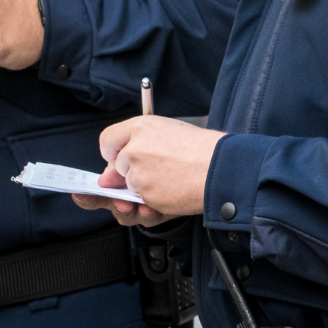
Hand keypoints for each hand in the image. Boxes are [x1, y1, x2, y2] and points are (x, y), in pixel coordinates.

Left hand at [71, 116, 222, 222]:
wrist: (223, 168)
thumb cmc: (201, 149)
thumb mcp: (166, 134)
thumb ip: (132, 149)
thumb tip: (104, 180)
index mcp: (140, 126)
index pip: (107, 141)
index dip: (115, 152)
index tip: (123, 157)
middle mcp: (134, 148)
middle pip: (117, 166)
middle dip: (133, 171)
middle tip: (162, 168)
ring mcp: (138, 172)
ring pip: (130, 185)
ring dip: (146, 186)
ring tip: (172, 176)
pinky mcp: (147, 193)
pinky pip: (143, 200)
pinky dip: (155, 200)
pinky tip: (174, 188)